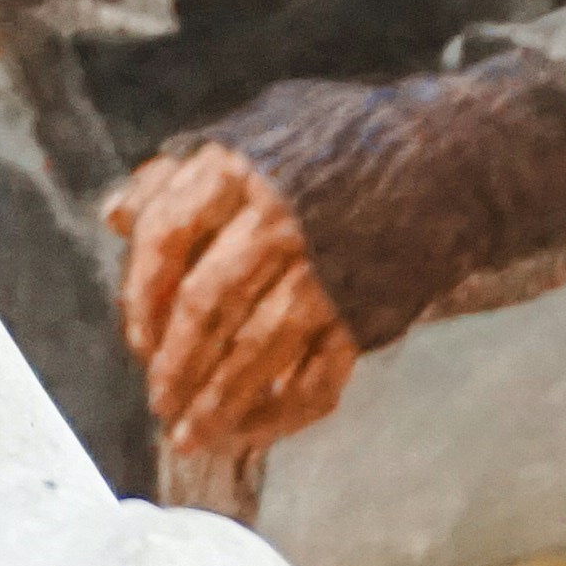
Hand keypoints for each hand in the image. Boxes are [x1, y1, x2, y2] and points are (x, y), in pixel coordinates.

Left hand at [113, 149, 357, 466]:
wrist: (451, 158)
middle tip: (158, 401)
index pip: (165, 236)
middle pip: (207, 306)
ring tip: (191, 433)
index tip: (136, 337)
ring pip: (257, 352)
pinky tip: (254, 430)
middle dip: (174, 364)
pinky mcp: (365, 314)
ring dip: (217, 402)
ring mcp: (324, 273)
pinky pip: (317, 379)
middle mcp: (277, 223)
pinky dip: (282, 414)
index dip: (140, 293)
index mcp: (237, 171)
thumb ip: (179, 173)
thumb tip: (114, 215)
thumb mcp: (253, 131)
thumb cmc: (339, 142)